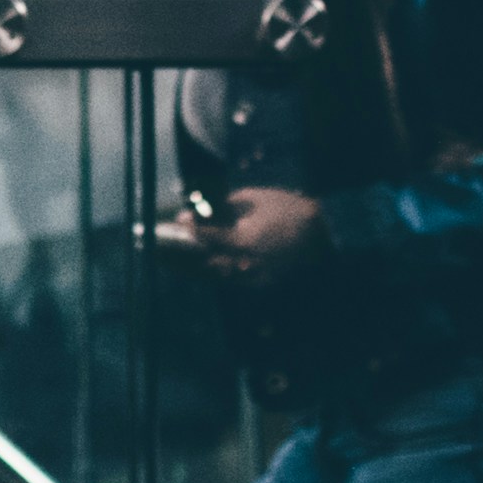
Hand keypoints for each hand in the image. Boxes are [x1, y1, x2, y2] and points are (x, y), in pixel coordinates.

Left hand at [168, 186, 323, 277]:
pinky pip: (232, 280)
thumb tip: (201, 210)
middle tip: (157, 249)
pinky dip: (214, 273)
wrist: (325, 234)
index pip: (205, 238)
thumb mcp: (255, 199)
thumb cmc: (289, 210)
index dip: (187, 232)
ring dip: (192, 268)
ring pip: (215, 275)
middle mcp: (246, 262)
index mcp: (244, 240)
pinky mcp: (263, 283)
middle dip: (180, 255)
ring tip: (169, 262)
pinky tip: (199, 268)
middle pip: (203, 262)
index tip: (174, 224)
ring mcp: (255, 276)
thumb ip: (226, 205)